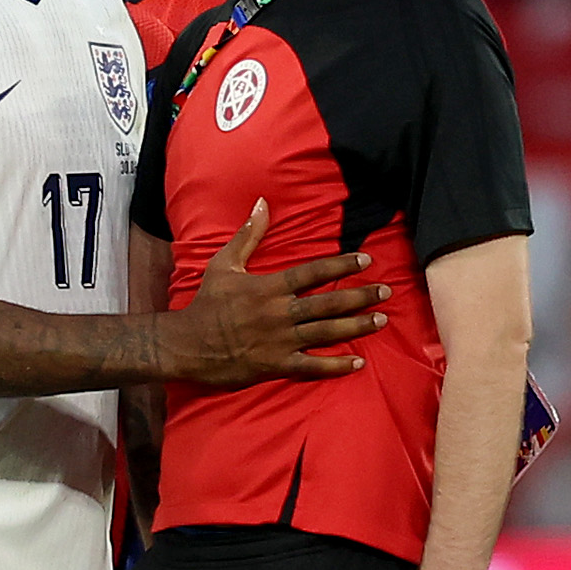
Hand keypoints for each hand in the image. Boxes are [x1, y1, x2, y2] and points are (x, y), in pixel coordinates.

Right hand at [175, 201, 378, 385]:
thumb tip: (262, 203)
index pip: (312, 273)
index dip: (340, 265)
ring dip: (356, 326)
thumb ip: (247, 235)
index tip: (365, 260)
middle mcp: (278, 313)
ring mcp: (279, 340)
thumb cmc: (205, 304)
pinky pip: (311, 366)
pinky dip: (335, 365)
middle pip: (327, 303)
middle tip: (386, 292)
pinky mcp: (275, 365)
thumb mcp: (222, 265)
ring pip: (326, 332)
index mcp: (268, 288)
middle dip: (360, 297)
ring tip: (381, 320)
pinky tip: (357, 362)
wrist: (184, 345)